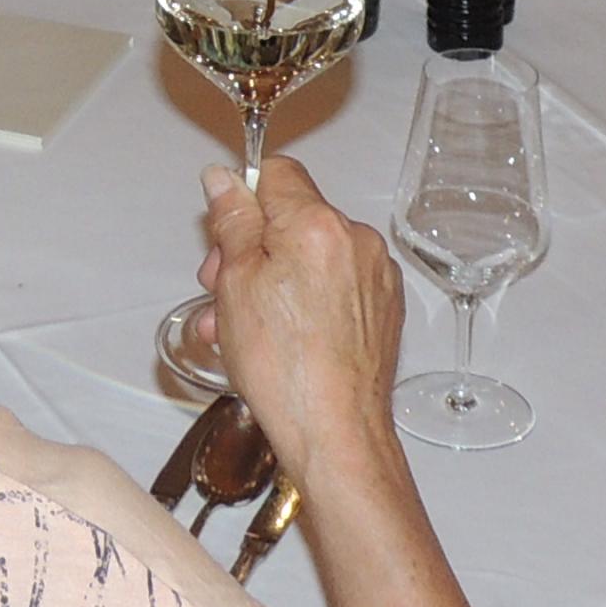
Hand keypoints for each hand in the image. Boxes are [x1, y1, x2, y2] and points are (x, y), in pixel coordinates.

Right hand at [194, 155, 405, 500]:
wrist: (335, 433)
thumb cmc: (283, 369)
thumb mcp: (236, 284)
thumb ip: (232, 221)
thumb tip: (223, 179)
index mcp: (317, 224)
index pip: (275, 173)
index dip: (242, 199)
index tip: (223, 233)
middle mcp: (356, 239)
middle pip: (292, 215)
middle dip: (252, 245)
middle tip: (221, 289)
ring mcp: (375, 274)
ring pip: (311, 253)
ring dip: (274, 277)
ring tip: (243, 325)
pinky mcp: (384, 307)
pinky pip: (336, 283)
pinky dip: (308, 298)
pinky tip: (281, 335)